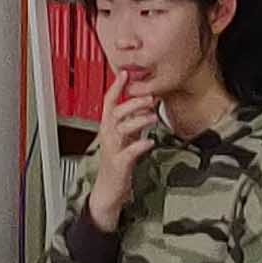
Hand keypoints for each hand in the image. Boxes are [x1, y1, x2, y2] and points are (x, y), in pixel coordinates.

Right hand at [84, 90, 162, 231]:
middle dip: (133, 103)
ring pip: (121, 129)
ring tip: (153, 117)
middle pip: (116, 112)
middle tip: (150, 98)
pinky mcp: (119, 164)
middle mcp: (108, 135)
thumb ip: (132, 120)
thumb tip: (146, 103)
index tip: (124, 73)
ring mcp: (112, 149)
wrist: (109, 189)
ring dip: (138, 120)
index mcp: (108, 126)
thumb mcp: (125, 136)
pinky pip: (129, 152)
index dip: (116, 87)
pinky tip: (150, 142)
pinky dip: (140, 145)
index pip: (109, 102)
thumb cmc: (117, 161)